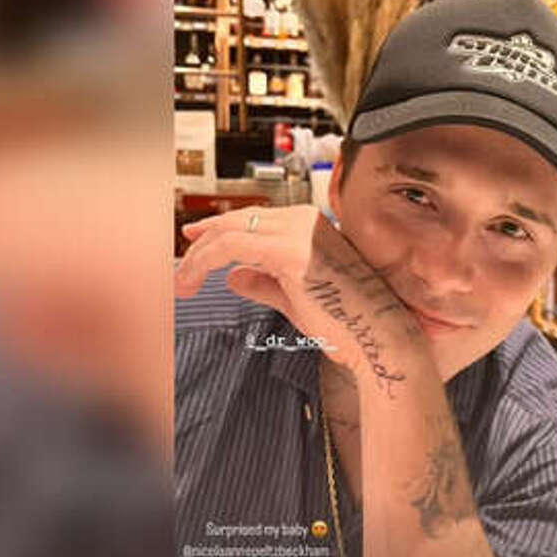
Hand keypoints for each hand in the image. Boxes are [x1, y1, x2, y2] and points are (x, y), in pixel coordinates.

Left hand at [175, 205, 424, 391]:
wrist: (377, 337)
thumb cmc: (347, 323)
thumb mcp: (295, 297)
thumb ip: (264, 282)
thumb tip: (235, 276)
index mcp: (310, 225)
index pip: (253, 220)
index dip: (218, 229)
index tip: (193, 240)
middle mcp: (304, 220)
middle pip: (237, 220)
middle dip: (202, 238)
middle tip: (180, 261)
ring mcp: (298, 232)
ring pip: (229, 231)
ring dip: (198, 256)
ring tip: (182, 283)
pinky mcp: (289, 250)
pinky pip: (231, 247)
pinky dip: (204, 261)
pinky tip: (193, 280)